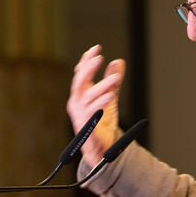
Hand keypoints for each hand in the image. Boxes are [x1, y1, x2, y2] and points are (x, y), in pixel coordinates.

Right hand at [66, 45, 124, 164]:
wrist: (101, 148)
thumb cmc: (102, 122)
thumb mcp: (110, 97)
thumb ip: (113, 80)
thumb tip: (118, 62)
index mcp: (80, 94)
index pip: (80, 73)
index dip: (86, 61)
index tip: (96, 48)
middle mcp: (77, 103)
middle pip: (79, 82)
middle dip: (88, 69)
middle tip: (99, 57)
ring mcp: (80, 114)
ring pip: (87, 97)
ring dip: (101, 86)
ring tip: (115, 78)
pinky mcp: (87, 126)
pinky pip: (93, 112)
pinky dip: (101, 103)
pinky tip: (110, 96)